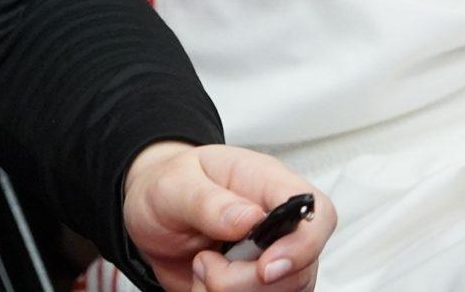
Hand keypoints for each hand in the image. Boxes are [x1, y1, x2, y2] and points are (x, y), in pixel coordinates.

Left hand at [123, 139, 335, 290]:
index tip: (265, 268)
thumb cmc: (167, 188)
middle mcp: (279, 225)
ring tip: (201, 267)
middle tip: (205, 263)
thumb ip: (209, 201)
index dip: (302, 247)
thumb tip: (250, 218)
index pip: (317, 213)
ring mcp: (272, 259)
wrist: (148, 216)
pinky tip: (204, 283)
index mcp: (268, 184)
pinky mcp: (259, 287)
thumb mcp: (175, 185)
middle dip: (246, 281)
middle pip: (300, 270)